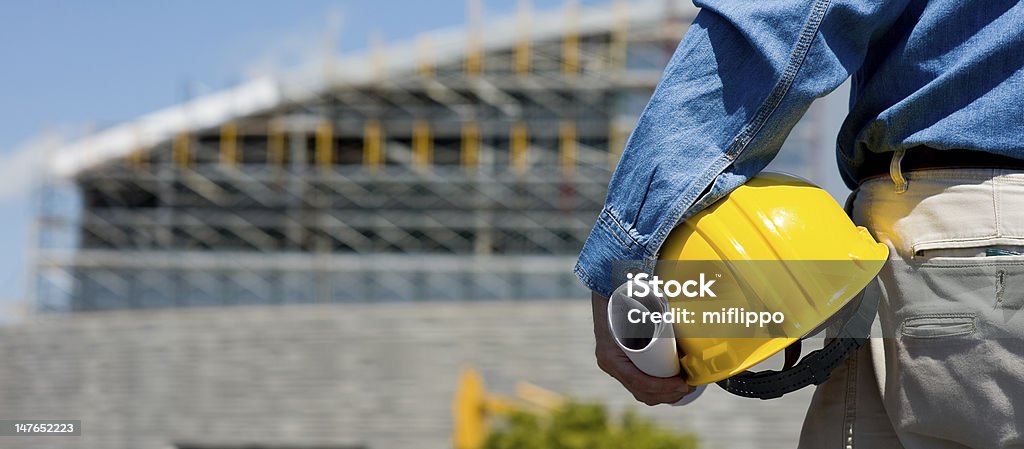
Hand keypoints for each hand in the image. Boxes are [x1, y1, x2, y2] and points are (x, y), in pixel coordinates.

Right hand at [591, 291, 694, 405]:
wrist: (607, 294)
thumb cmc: (623, 298)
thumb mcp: (637, 305)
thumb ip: (655, 308)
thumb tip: (680, 314)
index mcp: (611, 356)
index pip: (639, 382)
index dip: (663, 387)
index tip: (683, 383)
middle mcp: (610, 365)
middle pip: (642, 392)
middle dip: (669, 394)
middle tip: (690, 385)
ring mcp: (614, 367)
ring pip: (641, 392)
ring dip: (665, 395)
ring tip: (685, 386)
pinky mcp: (622, 366)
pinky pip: (639, 385)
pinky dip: (657, 390)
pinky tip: (673, 387)